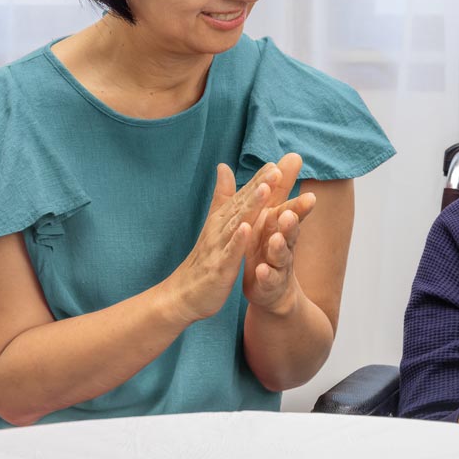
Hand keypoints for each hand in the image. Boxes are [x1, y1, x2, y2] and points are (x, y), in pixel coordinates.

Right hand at [163, 161, 279, 324]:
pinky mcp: (219, 268)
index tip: (275, 163)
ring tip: (265, 189)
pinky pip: (229, 252)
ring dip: (251, 206)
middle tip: (275, 170)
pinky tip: (247, 228)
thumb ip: (222, 196)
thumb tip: (224, 165)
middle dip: (259, 187)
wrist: (182, 295)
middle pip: (242, 205)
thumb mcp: (215, 224)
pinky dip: (238, 240)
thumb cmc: (204, 258)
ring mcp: (219, 247)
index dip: (258, 179)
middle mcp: (220, 229)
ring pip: (237, 224)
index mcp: (223, 220)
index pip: (243, 196)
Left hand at [242, 153, 317, 313]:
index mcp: (280, 226)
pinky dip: (267, 275)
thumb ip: (278, 189)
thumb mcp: (272, 216)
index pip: (292, 210)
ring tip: (276, 238)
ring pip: (282, 255)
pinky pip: (269, 279)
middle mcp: (284, 243)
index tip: (305, 193)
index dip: (297, 201)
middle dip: (293, 221)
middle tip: (291, 212)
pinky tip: (262, 271)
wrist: (272, 289)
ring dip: (279, 246)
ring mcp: (278, 265)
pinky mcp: (270, 285)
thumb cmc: (269, 247)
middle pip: (291, 231)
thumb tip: (292, 156)